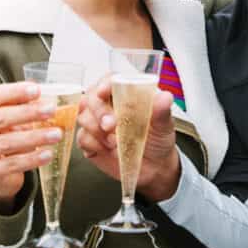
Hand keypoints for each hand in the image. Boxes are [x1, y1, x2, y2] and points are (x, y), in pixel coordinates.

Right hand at [0, 82, 63, 210]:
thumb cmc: (4, 136)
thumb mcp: (9, 119)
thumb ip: (22, 107)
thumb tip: (46, 100)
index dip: (16, 92)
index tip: (38, 90)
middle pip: (0, 118)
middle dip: (29, 113)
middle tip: (52, 110)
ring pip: (6, 143)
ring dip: (35, 137)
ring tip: (56, 134)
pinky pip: (9, 165)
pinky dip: (31, 159)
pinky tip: (47, 154)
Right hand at [77, 77, 180, 201]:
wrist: (154, 168)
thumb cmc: (158, 140)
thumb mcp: (164, 125)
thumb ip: (162, 110)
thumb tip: (164, 98)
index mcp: (126, 95)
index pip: (110, 80)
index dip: (104, 84)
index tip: (104, 92)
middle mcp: (109, 105)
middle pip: (91, 98)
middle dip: (99, 112)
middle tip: (111, 126)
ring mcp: (97, 122)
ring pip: (84, 117)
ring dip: (97, 131)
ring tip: (116, 142)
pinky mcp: (91, 140)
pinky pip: (82, 138)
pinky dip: (94, 145)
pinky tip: (107, 149)